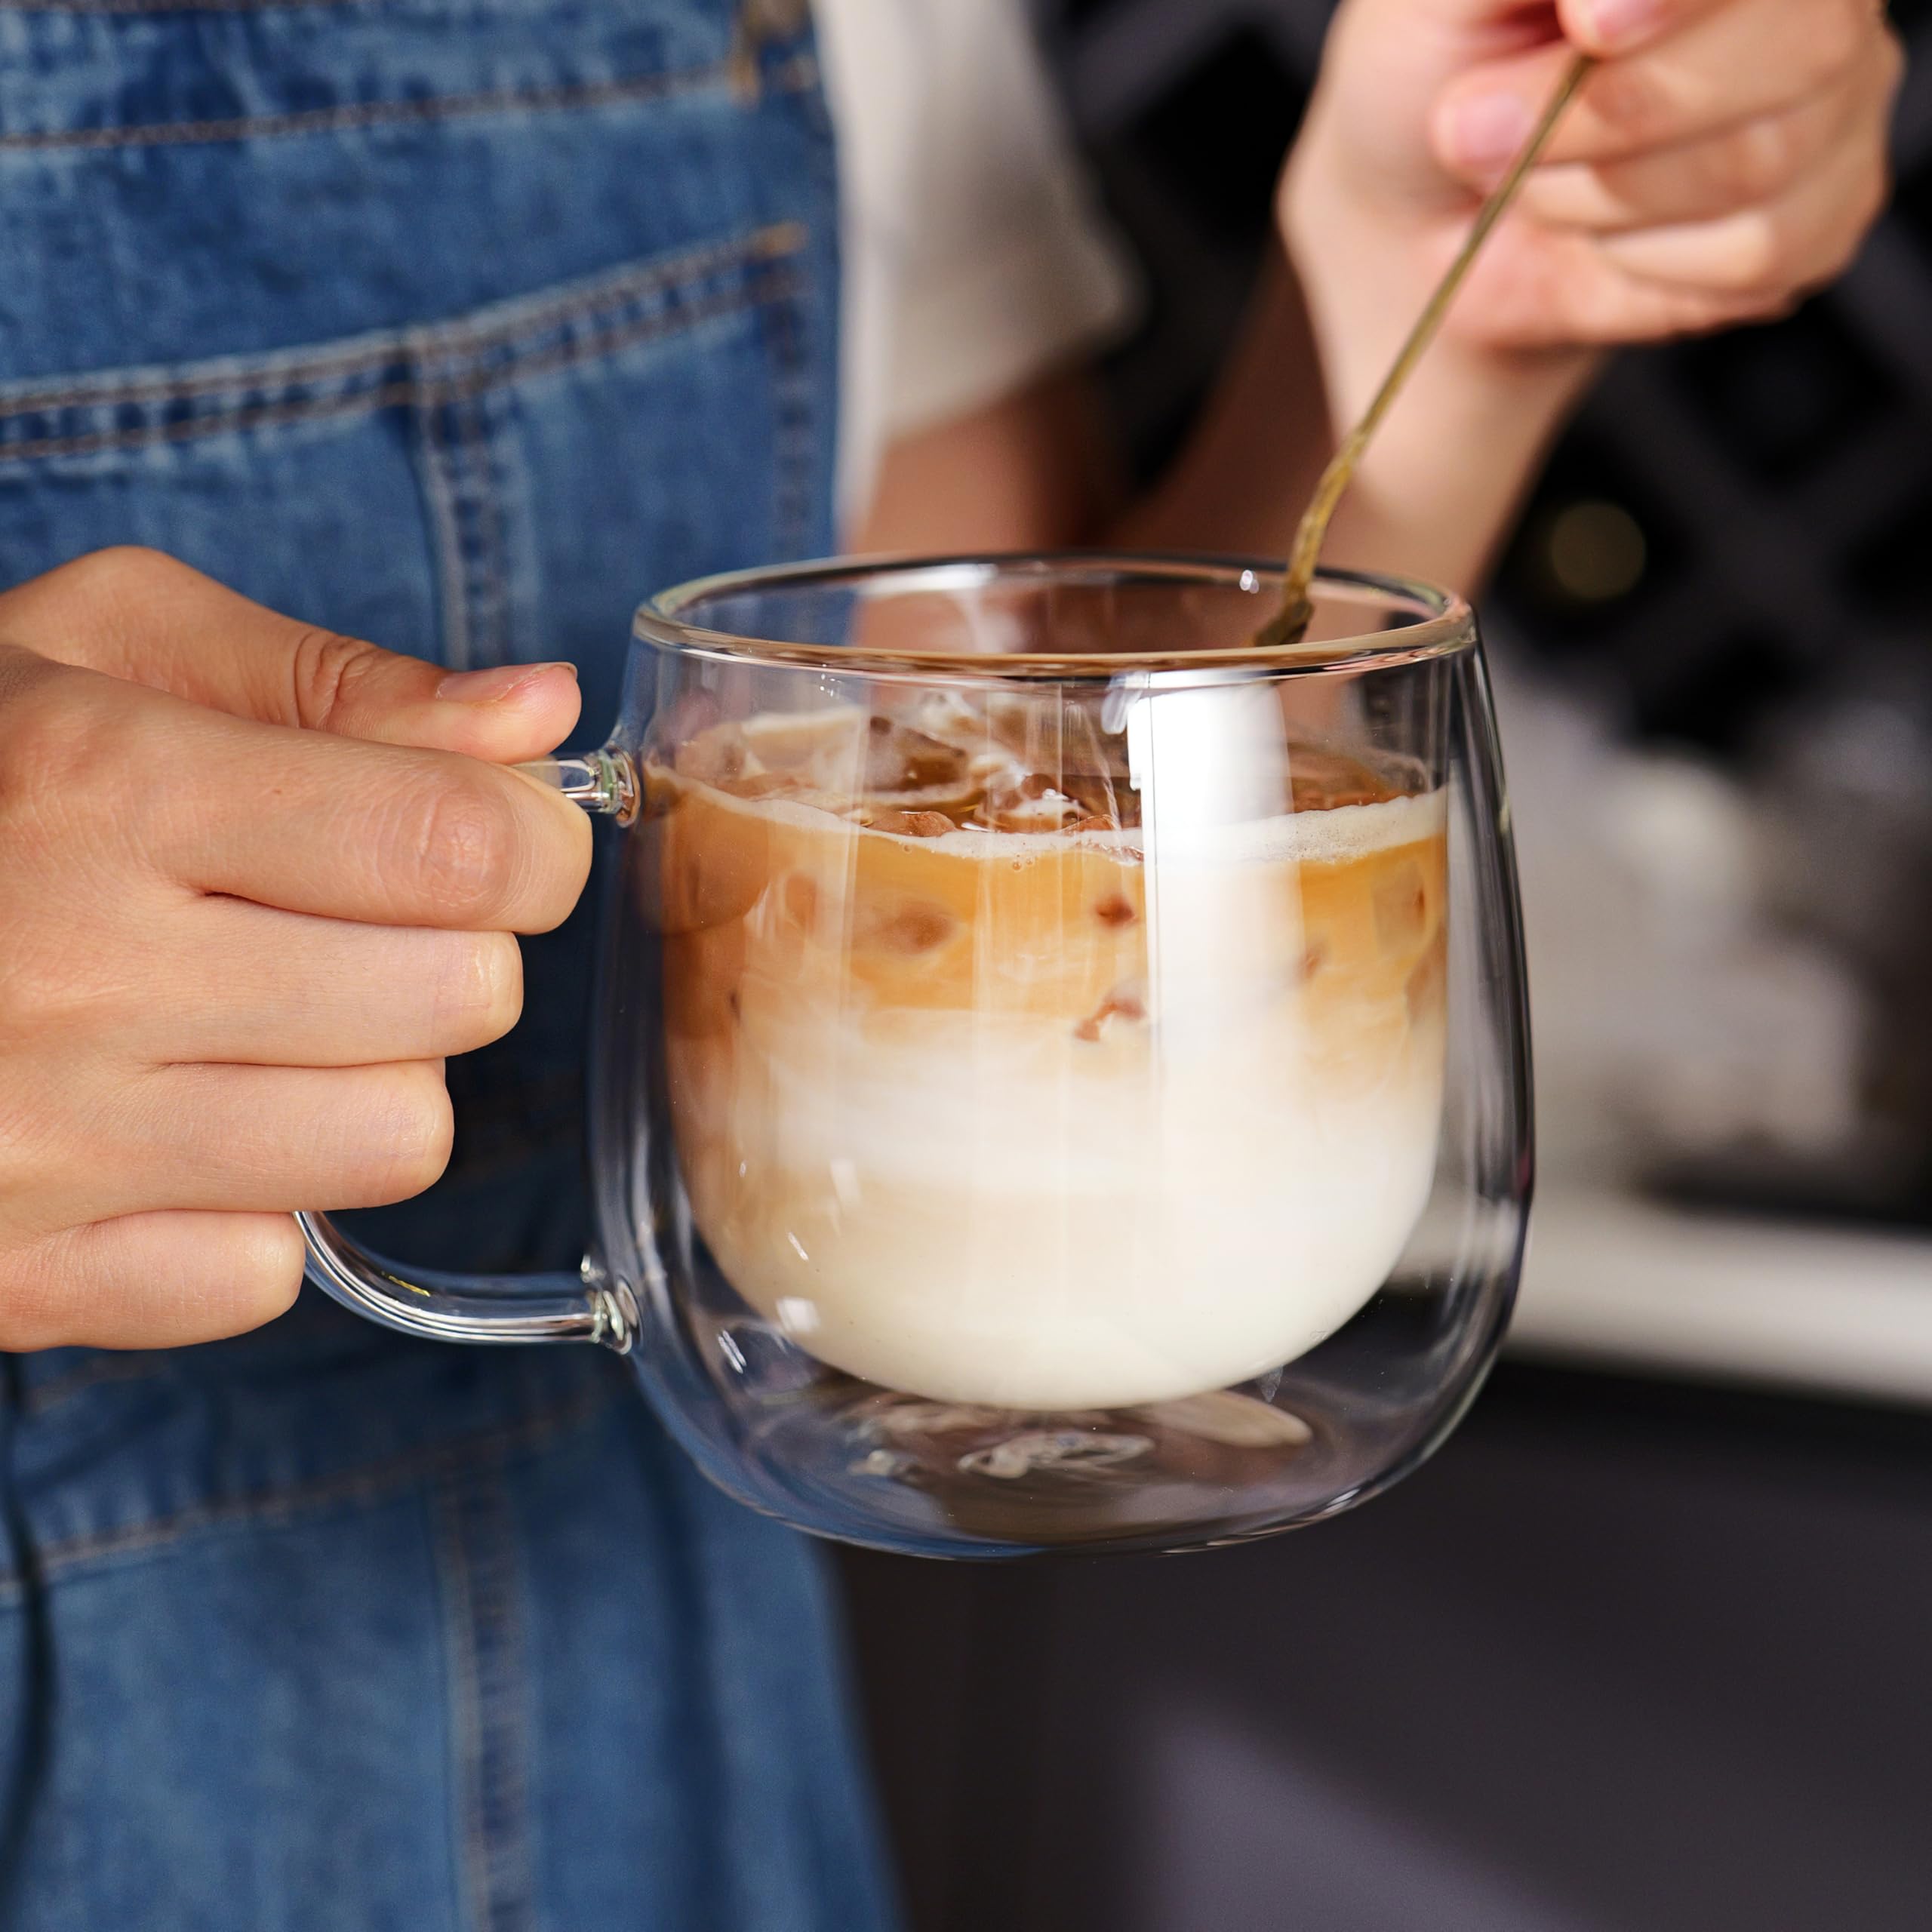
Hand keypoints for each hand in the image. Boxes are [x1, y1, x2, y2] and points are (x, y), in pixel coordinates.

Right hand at [0, 548, 590, 1350]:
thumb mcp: (105, 646)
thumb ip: (340, 682)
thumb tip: (540, 715)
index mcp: (106, 786)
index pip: (463, 848)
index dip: (530, 842)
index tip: (498, 836)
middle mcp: (74, 973)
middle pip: (461, 1000)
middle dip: (453, 950)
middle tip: (352, 920)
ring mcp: (39, 1148)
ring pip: (397, 1143)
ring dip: (372, 1078)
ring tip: (263, 1022)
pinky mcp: (17, 1276)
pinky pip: (268, 1270)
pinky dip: (256, 1206)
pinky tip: (175, 1127)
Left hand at [1285, 0, 1900, 410]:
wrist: (1424, 222)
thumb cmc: (1436, 77)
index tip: (1588, 23)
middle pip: (1803, 43)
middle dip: (1612, 110)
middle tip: (1479, 133)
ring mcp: (1836, 99)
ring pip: (1760, 159)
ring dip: (1598, 193)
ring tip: (1526, 185)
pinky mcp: (1819, 218)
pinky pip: (1756, 254)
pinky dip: (1637, 261)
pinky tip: (1593, 235)